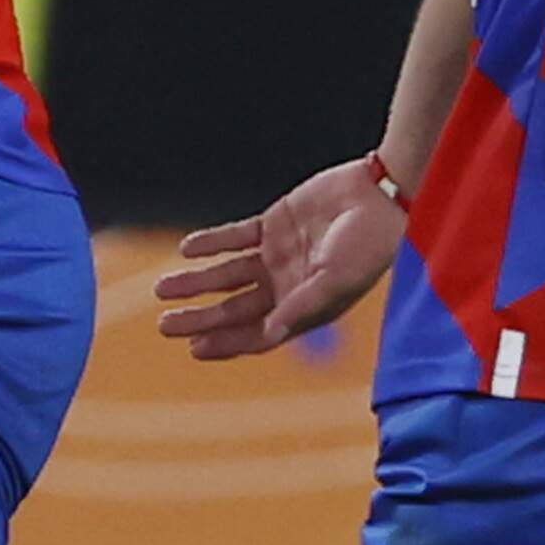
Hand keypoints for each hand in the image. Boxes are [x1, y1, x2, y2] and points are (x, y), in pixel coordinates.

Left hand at [154, 158, 398, 359]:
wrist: (382, 196)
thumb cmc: (368, 246)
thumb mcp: (334, 281)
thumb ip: (298, 307)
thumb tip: (266, 336)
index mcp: (302, 309)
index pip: (256, 333)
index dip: (225, 343)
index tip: (193, 348)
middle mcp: (286, 287)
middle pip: (234, 308)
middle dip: (199, 317)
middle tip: (165, 325)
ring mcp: (279, 256)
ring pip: (228, 274)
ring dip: (196, 282)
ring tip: (162, 288)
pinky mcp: (274, 224)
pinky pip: (236, 237)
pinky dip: (212, 243)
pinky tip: (188, 250)